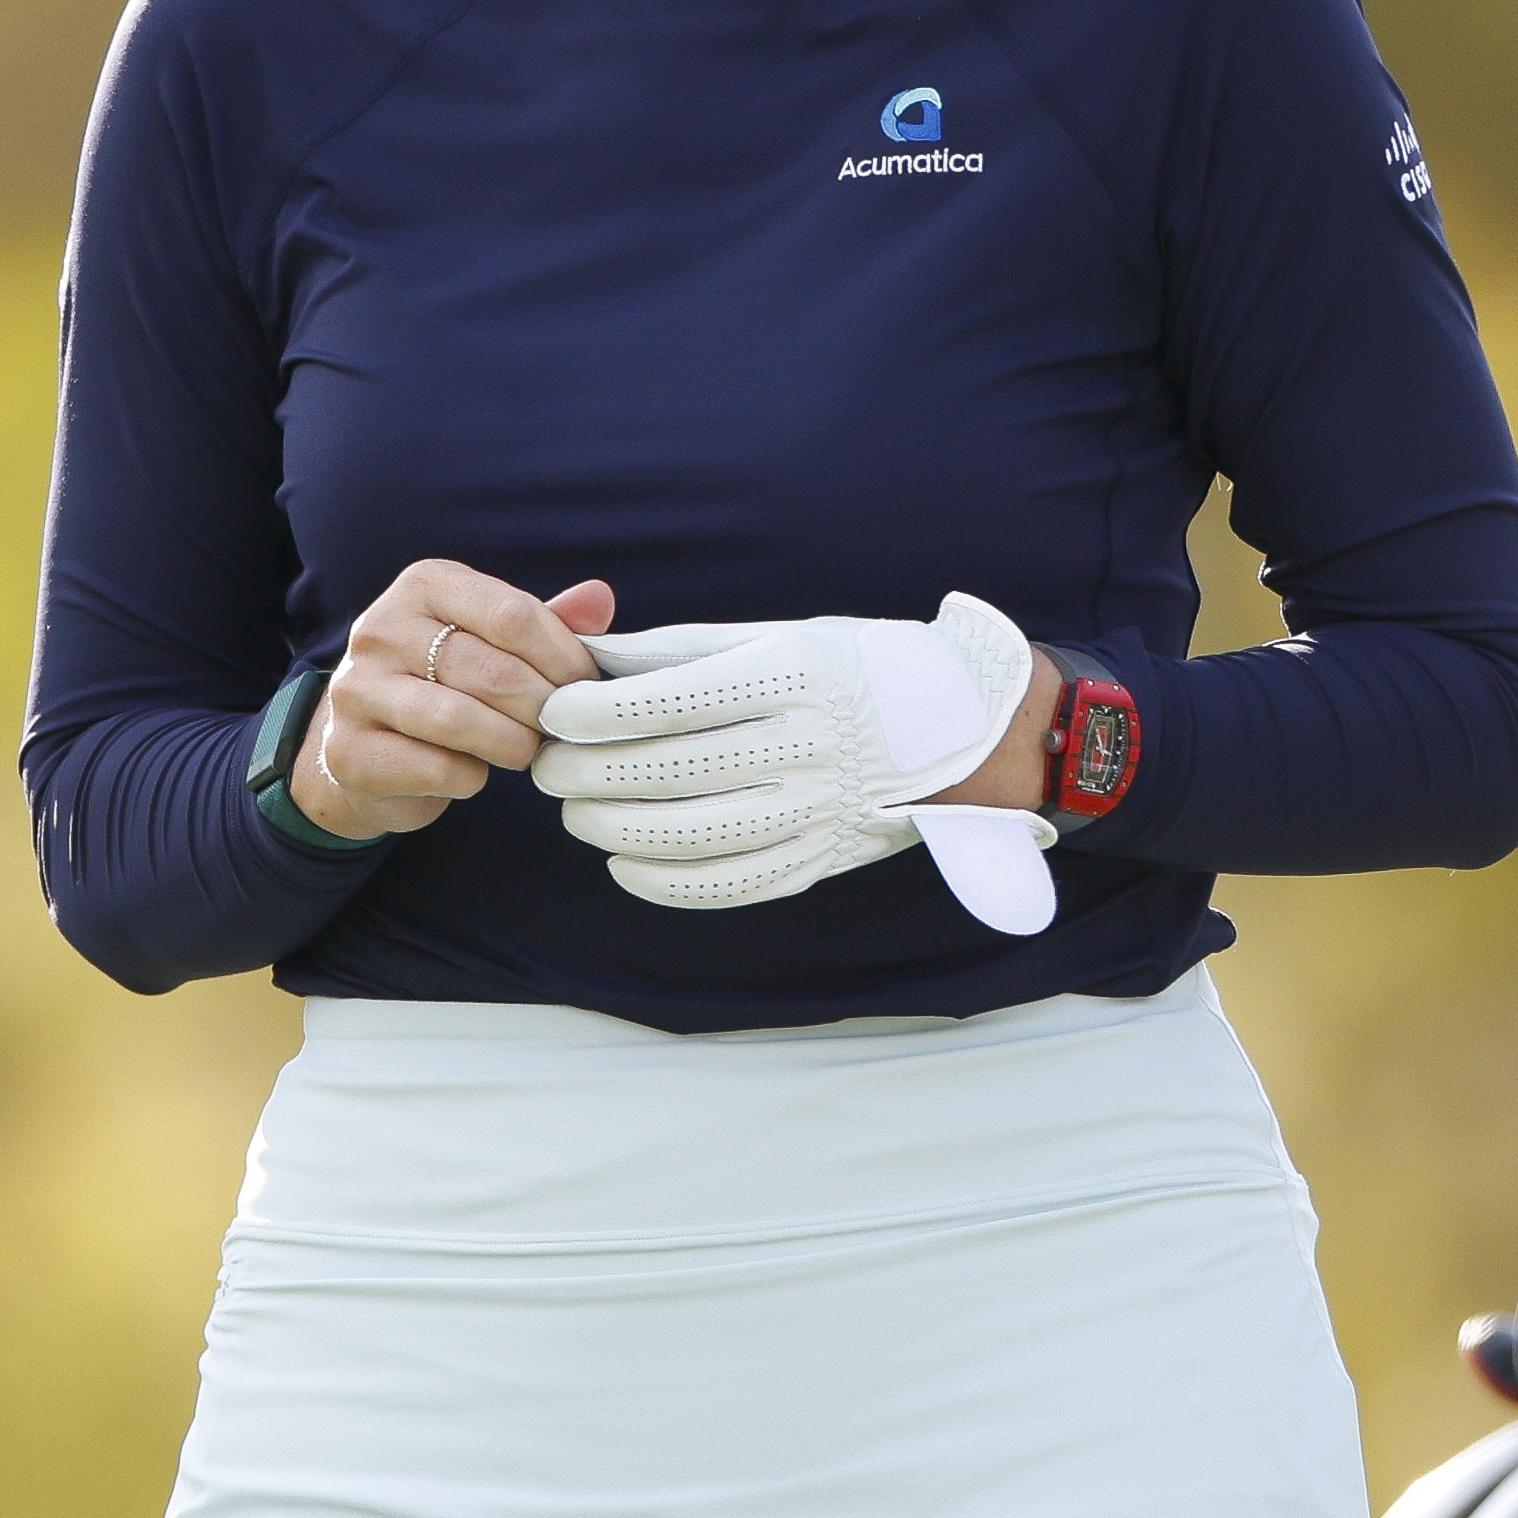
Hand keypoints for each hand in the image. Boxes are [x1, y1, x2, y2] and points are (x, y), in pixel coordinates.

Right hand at [287, 563, 616, 839]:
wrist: (363, 747)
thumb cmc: (441, 684)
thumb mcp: (489, 640)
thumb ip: (542, 622)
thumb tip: (599, 599)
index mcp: (423, 586)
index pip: (513, 614)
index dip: (563, 657)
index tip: (583, 687)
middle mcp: (380, 629)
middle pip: (491, 670)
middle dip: (542, 706)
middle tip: (561, 727)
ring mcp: (357, 690)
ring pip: (460, 720)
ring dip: (512, 744)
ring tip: (526, 749)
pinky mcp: (350, 752)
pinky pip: (437, 769)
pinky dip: (470, 778)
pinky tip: (471, 770)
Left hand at [530, 592, 1056, 929]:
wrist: (971, 726)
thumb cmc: (855, 667)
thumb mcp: (777, 635)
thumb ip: (676, 651)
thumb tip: (585, 659)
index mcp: (792, 676)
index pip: (666, 701)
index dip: (593, 713)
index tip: (550, 714)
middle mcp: (808, 746)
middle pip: (666, 770)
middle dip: (584, 773)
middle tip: (545, 767)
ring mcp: (819, 809)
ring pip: (689, 834)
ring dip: (611, 828)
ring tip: (576, 811)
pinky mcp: (824, 858)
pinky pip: (731, 883)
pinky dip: (665, 880)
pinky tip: (623, 860)